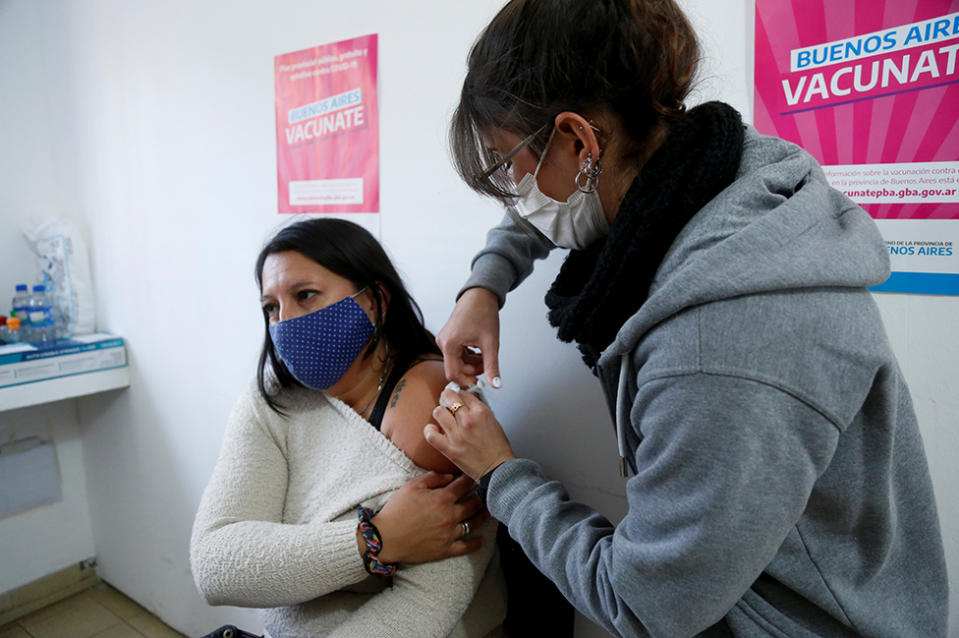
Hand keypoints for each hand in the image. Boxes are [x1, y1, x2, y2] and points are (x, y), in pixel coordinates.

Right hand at [366, 472, 488, 563]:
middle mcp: (450, 515)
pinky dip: (475, 544)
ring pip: (474, 523)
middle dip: (483, 496)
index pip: (463, 485)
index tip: (477, 474)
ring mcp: (450, 533)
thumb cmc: (396, 510)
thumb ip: (432, 478)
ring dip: (484, 516)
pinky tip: (482, 540)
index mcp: (442, 498)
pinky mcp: (446, 549)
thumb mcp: (411, 487)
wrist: (385, 538)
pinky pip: (465, 547)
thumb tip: (449, 476)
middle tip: (489, 492)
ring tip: (490, 511)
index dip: (471, 478)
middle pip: (474, 503)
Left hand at [425, 388, 514, 480]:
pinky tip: (435, 430)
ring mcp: (457, 435)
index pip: (464, 393)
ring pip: (438, 412)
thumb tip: (466, 403)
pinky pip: (431, 435)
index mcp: (481, 412)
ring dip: (440, 413)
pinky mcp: (449, 449)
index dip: (460, 396)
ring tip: (444, 418)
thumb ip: (479, 410)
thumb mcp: (493, 421)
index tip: (459, 399)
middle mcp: (468, 421)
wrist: (498, 469)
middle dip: (448, 398)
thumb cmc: (497, 448)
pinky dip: (430, 431)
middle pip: (449, 397)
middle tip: (448, 403)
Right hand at [436, 287, 500, 387]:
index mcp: (449, 344)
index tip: (479, 382)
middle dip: (472, 369)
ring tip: (485, 354)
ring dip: (472, 362)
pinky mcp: (448, 337)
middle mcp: (443, 342)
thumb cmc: (483, 312)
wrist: (480, 295)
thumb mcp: (490, 343)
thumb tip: (495, 384)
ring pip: (457, 361)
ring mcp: (444, 339)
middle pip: (456, 368)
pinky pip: (457, 354)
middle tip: (487, 364)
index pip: (453, 374)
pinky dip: (468, 355)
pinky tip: (478, 349)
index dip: (466, 380)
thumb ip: (492, 366)